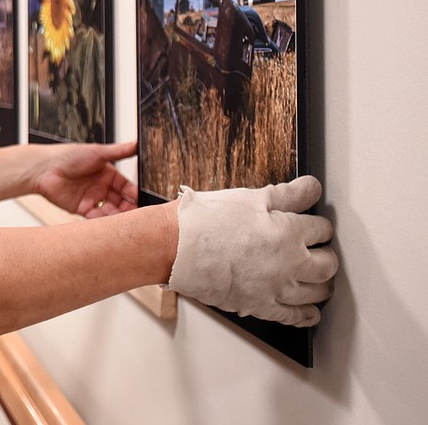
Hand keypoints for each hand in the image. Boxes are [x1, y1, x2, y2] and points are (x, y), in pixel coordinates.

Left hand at [31, 141, 138, 217]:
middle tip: (139, 214)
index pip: (126, 186)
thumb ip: (120, 151)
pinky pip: (97, 218)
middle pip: (120, 201)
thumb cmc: (68, 155)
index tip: (144, 199)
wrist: (44, 168)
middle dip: (129, 208)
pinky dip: (105, 222)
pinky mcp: (81, 209)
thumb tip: (137, 143)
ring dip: (119, 216)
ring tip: (128, 222)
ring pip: (111, 211)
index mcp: (106, 173)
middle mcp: (100, 186)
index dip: (134, 193)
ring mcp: (91, 198)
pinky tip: (113, 224)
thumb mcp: (98, 151)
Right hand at [167, 176, 338, 326]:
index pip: (323, 229)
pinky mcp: (260, 306)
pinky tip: (310, 312)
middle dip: (327, 255)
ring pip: (317, 292)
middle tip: (319, 251)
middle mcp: (290, 263)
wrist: (176, 247)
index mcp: (290, 232)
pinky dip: (306, 315)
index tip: (313, 226)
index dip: (319, 225)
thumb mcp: (250, 197)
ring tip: (317, 279)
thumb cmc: (207, 221)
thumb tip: (312, 187)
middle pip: (328, 264)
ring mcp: (276, 288)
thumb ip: (288, 194)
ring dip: (322, 285)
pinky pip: (292, 316)